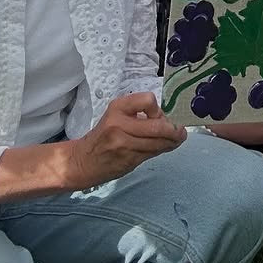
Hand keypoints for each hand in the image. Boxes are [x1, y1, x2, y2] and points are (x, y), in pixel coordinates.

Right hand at [67, 93, 184, 188]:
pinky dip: (162, 150)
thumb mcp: (117, 115)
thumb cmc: (103, 135)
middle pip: (157, 126)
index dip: (158, 108)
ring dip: (171, 142)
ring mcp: (123, 145)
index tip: (160, 115)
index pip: (148, 100)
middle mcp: (119, 125)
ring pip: (157, 143)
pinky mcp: (126, 161)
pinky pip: (151, 154)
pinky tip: (164, 147)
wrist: (81, 161)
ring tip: (177, 140)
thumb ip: (139, 114)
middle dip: (174, 130)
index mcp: (118, 108)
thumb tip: (167, 118)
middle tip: (181, 131)